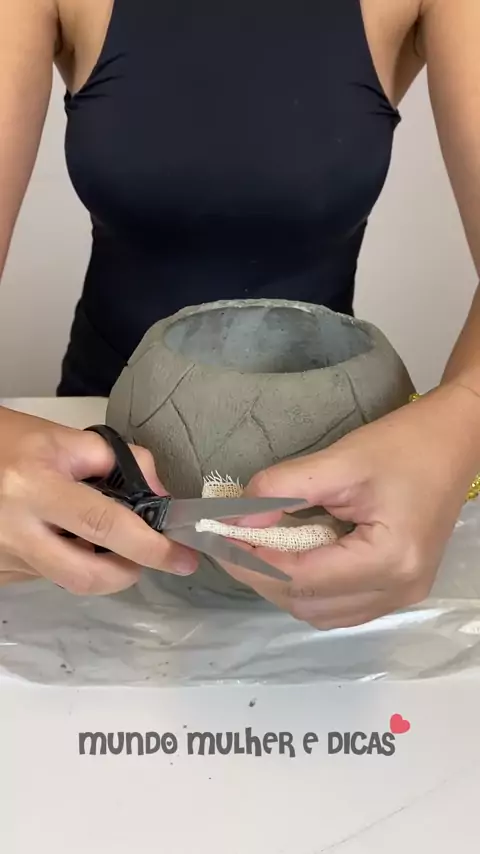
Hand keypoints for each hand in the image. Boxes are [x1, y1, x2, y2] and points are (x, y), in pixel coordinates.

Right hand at [0, 407, 197, 593]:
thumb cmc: (11, 442)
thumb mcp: (65, 439)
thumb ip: (120, 461)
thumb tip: (159, 496)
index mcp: (34, 487)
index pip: (104, 524)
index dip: (149, 547)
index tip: (181, 558)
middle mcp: (15, 529)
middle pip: (86, 576)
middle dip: (127, 572)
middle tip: (143, 555)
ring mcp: (4, 557)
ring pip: (68, 580)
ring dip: (97, 565)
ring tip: (95, 534)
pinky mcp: (0, 573)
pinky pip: (47, 577)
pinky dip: (68, 561)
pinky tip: (62, 536)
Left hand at [224, 384, 479, 628]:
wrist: (455, 443)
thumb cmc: (404, 445)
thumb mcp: (341, 460)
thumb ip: (284, 488)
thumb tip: (236, 519)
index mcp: (389, 561)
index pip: (302, 579)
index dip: (253, 562)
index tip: (218, 539)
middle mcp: (398, 591)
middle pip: (308, 604)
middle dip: (262, 575)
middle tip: (230, 543)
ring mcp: (402, 596)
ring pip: (320, 613)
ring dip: (282, 585)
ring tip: (256, 548)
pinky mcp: (399, 588)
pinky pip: (340, 605)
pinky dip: (307, 587)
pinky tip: (291, 556)